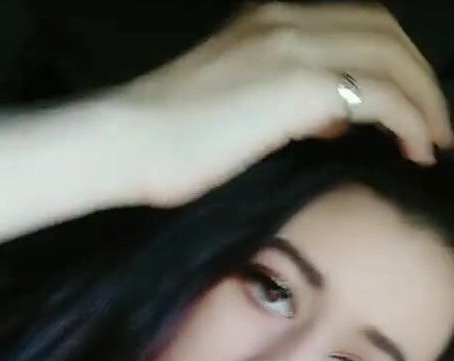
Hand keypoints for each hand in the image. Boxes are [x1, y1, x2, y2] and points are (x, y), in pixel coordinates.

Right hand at [116, 2, 452, 205]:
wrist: (126, 141)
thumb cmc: (164, 140)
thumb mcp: (232, 107)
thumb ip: (282, 103)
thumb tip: (327, 121)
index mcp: (270, 20)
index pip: (357, 23)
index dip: (393, 60)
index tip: (406, 106)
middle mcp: (288, 19)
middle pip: (385, 32)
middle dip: (419, 78)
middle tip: (433, 126)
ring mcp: (295, 46)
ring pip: (392, 58)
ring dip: (424, 101)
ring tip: (434, 141)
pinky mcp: (300, 85)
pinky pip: (382, 96)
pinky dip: (411, 121)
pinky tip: (417, 150)